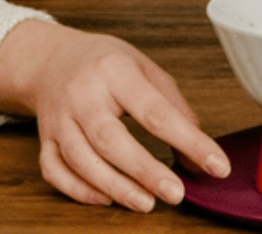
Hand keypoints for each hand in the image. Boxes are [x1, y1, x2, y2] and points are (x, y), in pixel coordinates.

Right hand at [0, 18, 229, 210]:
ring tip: (147, 203)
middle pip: (110, 138)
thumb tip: (198, 154)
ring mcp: (59, 118)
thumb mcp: (145, 69)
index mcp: (114, 71)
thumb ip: (174, 107)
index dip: (189, 140)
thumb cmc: (103, 63)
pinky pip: (55, 170)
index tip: (216, 164)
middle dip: (145, 170)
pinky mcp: (44, 138)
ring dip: (115, 186)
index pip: (155, 111)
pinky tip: (106, 198)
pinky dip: (79, 190)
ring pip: (81, 159)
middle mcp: (82, 94)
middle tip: (176, 193)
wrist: (50, 58)